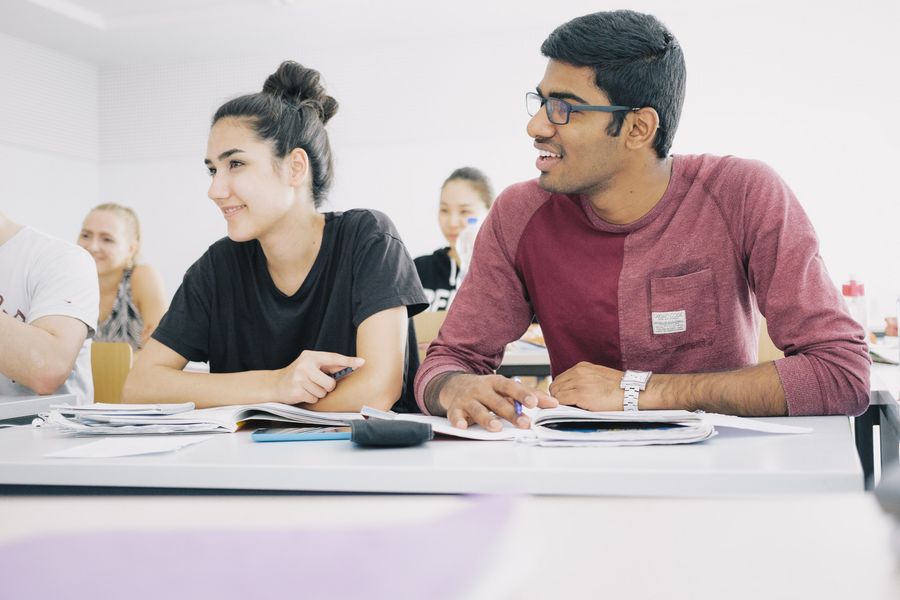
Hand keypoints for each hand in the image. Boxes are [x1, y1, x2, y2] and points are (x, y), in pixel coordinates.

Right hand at [276, 350, 363, 404]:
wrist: (275, 384)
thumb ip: (328, 365)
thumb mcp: (311, 365)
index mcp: (310, 356)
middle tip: (316, 383)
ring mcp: (299, 378)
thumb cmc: (298, 374)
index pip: (334, 358)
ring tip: (307, 387)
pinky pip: (314, 399)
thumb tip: (350, 365)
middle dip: (326, 387)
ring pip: (323, 392)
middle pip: (330, 383)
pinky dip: (310, 398)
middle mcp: (305, 365)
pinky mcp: (296, 391)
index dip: (349, 361)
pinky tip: (302, 393)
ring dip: (317, 393)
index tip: (362, 362)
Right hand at [439, 374, 557, 431]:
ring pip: (478, 409)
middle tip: (525, 423)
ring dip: (487, 418)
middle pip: (497, 402)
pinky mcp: (455, 408)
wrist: (455, 384)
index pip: (512, 387)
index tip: (535, 403)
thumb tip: (554, 403)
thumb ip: (529, 395)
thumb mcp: (506, 388)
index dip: (523, 395)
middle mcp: (482, 389)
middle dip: (511, 413)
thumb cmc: (487, 389)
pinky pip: (455, 415)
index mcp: (496, 383)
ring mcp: (468, 399)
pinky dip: (458, 421)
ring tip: (497, 427)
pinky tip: (462, 426)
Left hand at [548, 362, 624, 410]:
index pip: (560, 379)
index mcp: (582, 367)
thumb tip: (571, 391)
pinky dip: (562, 406)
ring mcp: (579, 383)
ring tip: (569, 409)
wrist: (633, 391)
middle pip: (555, 385)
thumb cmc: (619, 387)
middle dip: (558, 396)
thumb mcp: (598, 376)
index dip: (560, 390)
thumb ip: (583, 380)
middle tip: (565, 406)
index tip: (564, 398)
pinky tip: (570, 410)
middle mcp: (578, 372)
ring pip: (556, 393)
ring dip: (560, 402)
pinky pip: (562, 401)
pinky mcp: (581, 395)